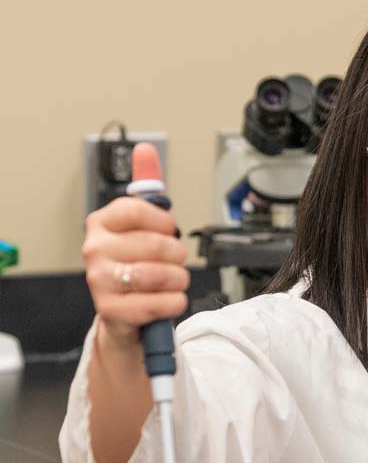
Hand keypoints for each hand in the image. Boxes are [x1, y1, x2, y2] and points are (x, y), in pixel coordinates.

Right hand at [82, 143, 188, 346]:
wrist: (125, 313)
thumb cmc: (136, 264)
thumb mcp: (142, 225)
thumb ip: (147, 188)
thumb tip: (145, 149)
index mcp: (101, 222)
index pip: (139, 209)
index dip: (165, 222)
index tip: (168, 230)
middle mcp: (94, 249)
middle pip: (158, 245)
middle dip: (178, 256)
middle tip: (174, 263)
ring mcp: (99, 280)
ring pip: (161, 275)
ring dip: (179, 280)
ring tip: (173, 282)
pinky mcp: (111, 310)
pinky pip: (160, 303)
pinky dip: (174, 303)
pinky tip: (168, 300)